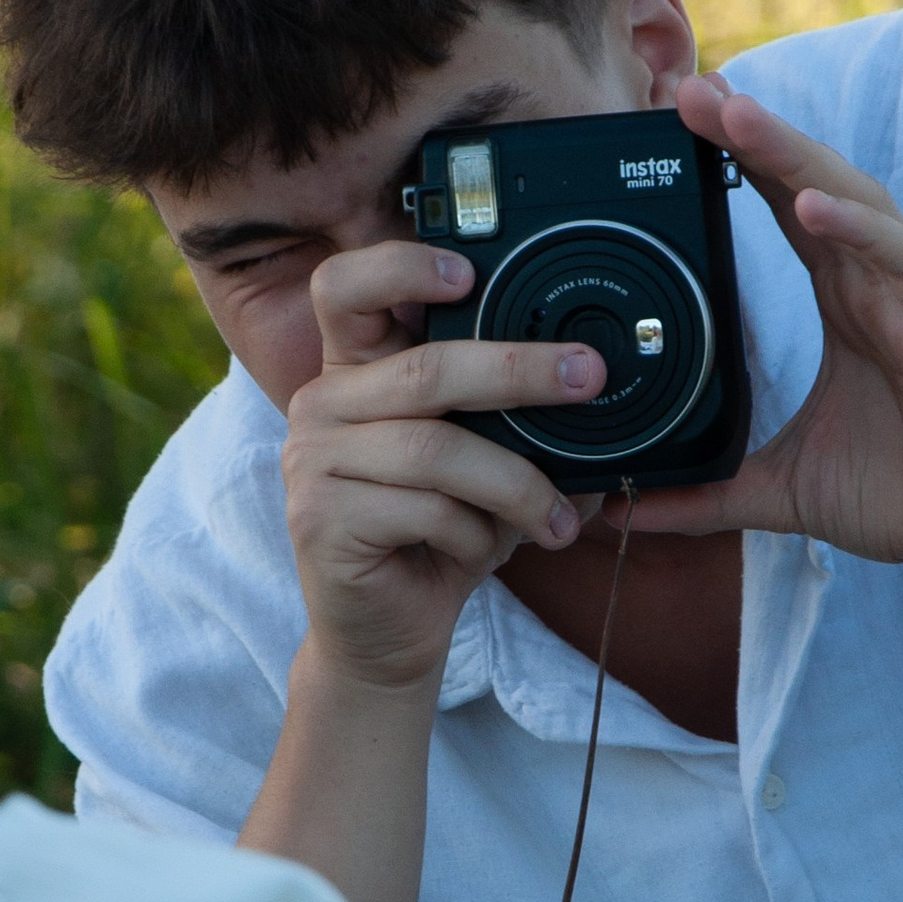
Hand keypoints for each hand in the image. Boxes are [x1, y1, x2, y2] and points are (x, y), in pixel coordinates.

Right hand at [280, 241, 603, 693]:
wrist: (387, 634)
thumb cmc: (438, 537)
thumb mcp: (481, 465)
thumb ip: (511, 418)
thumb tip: (591, 381)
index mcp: (356, 373)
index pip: (346, 288)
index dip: (401, 266)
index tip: (468, 273)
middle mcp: (322, 405)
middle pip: (425, 367)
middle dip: (518, 370)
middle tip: (587, 378)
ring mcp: (312, 462)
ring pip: (437, 450)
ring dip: (515, 485)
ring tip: (558, 519)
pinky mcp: (320, 519)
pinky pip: (424, 510)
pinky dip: (475, 534)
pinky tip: (483, 552)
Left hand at [627, 76, 902, 578]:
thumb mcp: (784, 492)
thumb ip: (709, 496)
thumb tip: (626, 510)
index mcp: (841, 299)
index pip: (779, 207)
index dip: (734, 159)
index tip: (674, 118)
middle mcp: (873, 281)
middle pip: (806, 181)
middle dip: (750, 132)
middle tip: (688, 88)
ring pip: (850, 199)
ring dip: (793, 153)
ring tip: (735, 116)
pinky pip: (901, 257)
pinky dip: (857, 226)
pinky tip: (813, 204)